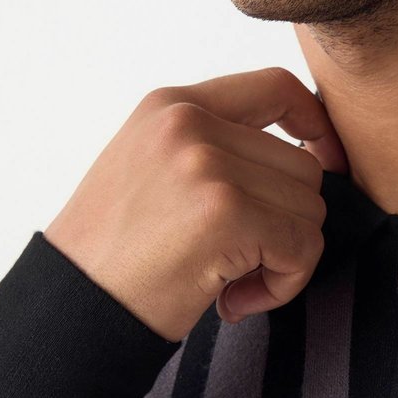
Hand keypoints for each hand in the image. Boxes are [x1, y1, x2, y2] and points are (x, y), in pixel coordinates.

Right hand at [42, 68, 347, 341]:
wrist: (71, 311)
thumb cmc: (116, 255)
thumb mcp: (153, 167)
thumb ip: (218, 146)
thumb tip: (310, 152)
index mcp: (172, 104)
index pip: (276, 86)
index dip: (315, 123)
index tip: (326, 161)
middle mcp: (190, 123)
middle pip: (302, 165)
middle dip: (286, 222)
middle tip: (239, 263)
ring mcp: (208, 165)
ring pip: (309, 208)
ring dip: (283, 258)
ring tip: (229, 282)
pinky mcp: (227, 213)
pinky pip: (302, 246)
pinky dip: (284, 283)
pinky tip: (234, 300)